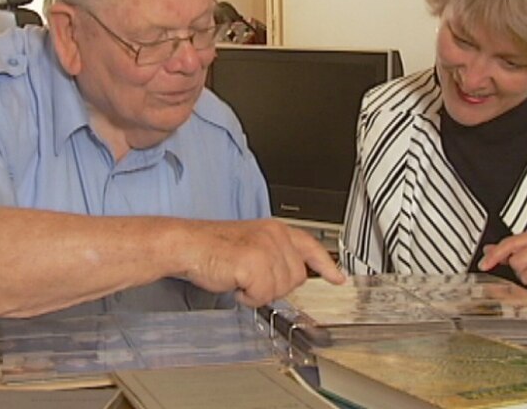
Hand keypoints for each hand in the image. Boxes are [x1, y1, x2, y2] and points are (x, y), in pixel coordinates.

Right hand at [180, 219, 344, 306]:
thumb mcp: (252, 244)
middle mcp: (275, 236)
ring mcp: (266, 248)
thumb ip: (274, 255)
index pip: (310, 246)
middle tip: (252, 279)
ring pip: (280, 289)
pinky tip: (235, 283)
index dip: (326, 265)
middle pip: (296, 278)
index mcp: (276, 229)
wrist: (188, 244)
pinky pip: (262, 295)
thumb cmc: (213, 246)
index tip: (337, 278)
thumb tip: (291, 276)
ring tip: (240, 277)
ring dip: (259, 292)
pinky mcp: (254, 263)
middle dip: (275, 286)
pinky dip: (247, 297)